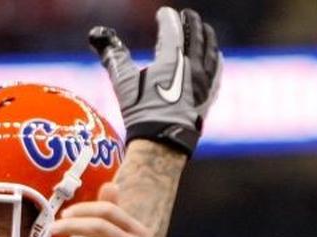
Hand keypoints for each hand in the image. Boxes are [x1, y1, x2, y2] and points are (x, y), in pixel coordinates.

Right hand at [89, 7, 222, 154]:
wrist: (162, 142)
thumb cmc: (141, 113)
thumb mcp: (124, 84)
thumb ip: (114, 57)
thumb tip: (98, 36)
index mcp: (171, 61)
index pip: (172, 31)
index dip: (167, 19)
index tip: (164, 13)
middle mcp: (192, 67)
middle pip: (196, 37)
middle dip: (192, 23)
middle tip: (187, 15)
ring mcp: (204, 82)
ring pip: (210, 51)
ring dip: (207, 37)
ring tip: (204, 30)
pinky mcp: (209, 96)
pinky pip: (217, 70)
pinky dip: (216, 58)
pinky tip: (216, 56)